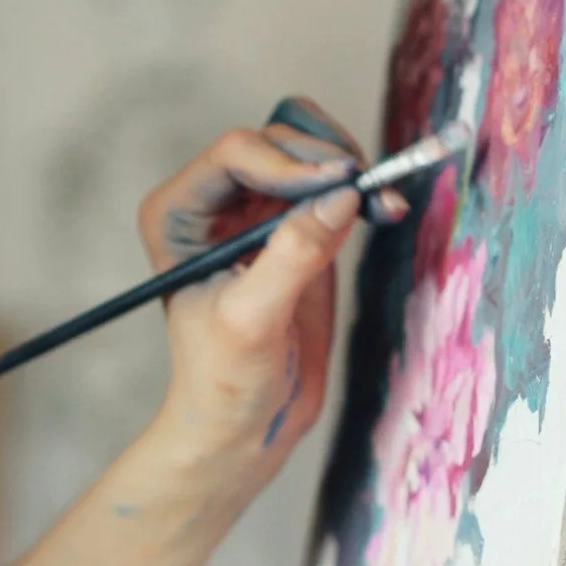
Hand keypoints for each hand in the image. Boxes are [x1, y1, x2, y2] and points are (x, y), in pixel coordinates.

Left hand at [134, 97, 408, 485]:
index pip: (235, 153)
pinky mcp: (301, 229)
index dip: (288, 160)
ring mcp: (260, 211)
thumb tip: (341, 198)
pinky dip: (365, 192)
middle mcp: (216, 201)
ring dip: (350, 169)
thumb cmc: (224, 380)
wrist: (245, 423)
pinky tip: (386, 211)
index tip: (337, 182)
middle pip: (278, 142)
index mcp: (179, 212)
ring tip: (382, 201)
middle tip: (366, 186)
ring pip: (311, 155)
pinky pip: (336, 189)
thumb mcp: (251, 320)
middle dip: (324, 159)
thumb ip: (292, 256)